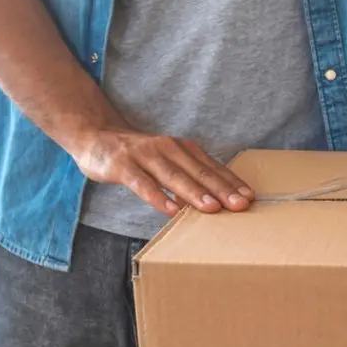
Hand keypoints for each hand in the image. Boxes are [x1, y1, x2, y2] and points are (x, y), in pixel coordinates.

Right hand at [71, 127, 253, 215]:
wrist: (96, 136)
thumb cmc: (140, 155)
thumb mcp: (168, 160)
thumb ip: (189, 176)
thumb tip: (217, 200)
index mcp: (183, 149)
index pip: (212, 167)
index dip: (231, 182)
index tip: (250, 197)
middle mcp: (168, 149)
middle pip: (199, 171)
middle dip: (221, 188)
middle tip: (241, 204)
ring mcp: (145, 156)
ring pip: (174, 176)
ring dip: (194, 192)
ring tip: (212, 208)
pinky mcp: (123, 166)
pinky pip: (143, 184)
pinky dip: (158, 197)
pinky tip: (172, 210)